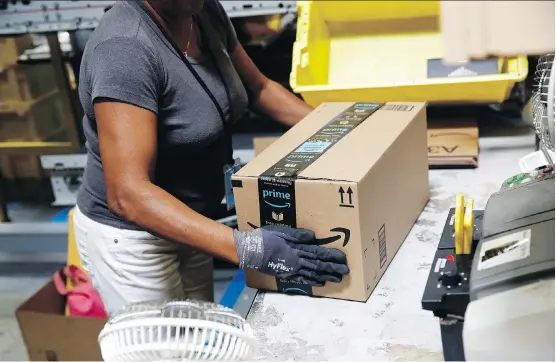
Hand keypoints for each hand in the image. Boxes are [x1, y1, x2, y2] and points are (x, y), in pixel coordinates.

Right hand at [233, 225, 349, 285]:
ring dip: (326, 276)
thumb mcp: (281, 231)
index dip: (331, 256)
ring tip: (337, 279)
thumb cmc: (264, 238)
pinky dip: (312, 281)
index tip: (343, 259)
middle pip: (318, 265)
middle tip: (345, 272)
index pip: (318, 253)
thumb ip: (297, 234)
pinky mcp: (285, 274)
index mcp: (296, 249)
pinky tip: (320, 283)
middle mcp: (296, 261)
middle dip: (333, 268)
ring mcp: (291, 269)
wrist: (250, 251)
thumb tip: (314, 237)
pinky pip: (301, 279)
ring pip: (312, 273)